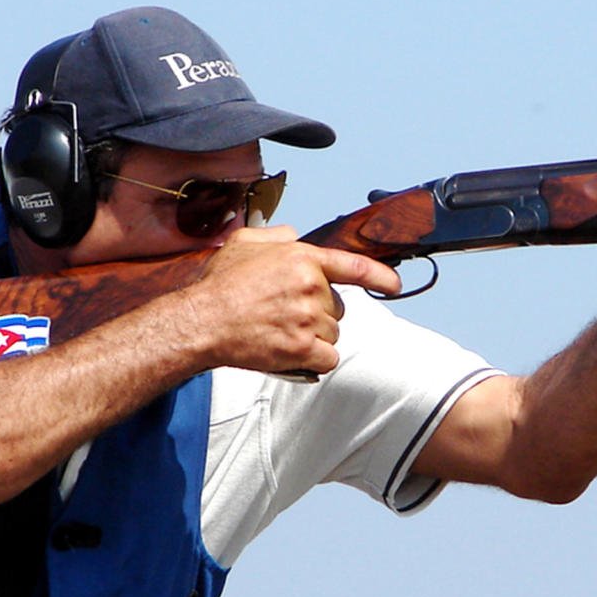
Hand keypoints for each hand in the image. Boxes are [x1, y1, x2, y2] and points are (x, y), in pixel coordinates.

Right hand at [183, 226, 400, 373]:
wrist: (202, 321)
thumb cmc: (219, 285)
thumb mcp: (245, 243)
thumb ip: (276, 236)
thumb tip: (294, 236)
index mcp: (303, 259)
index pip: (354, 266)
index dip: (380, 276)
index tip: (394, 284)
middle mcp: (311, 287)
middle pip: (337, 308)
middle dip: (318, 313)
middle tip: (286, 315)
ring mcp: (309, 319)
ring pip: (332, 333)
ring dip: (314, 337)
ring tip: (281, 332)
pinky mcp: (303, 348)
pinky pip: (328, 358)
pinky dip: (315, 360)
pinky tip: (293, 353)